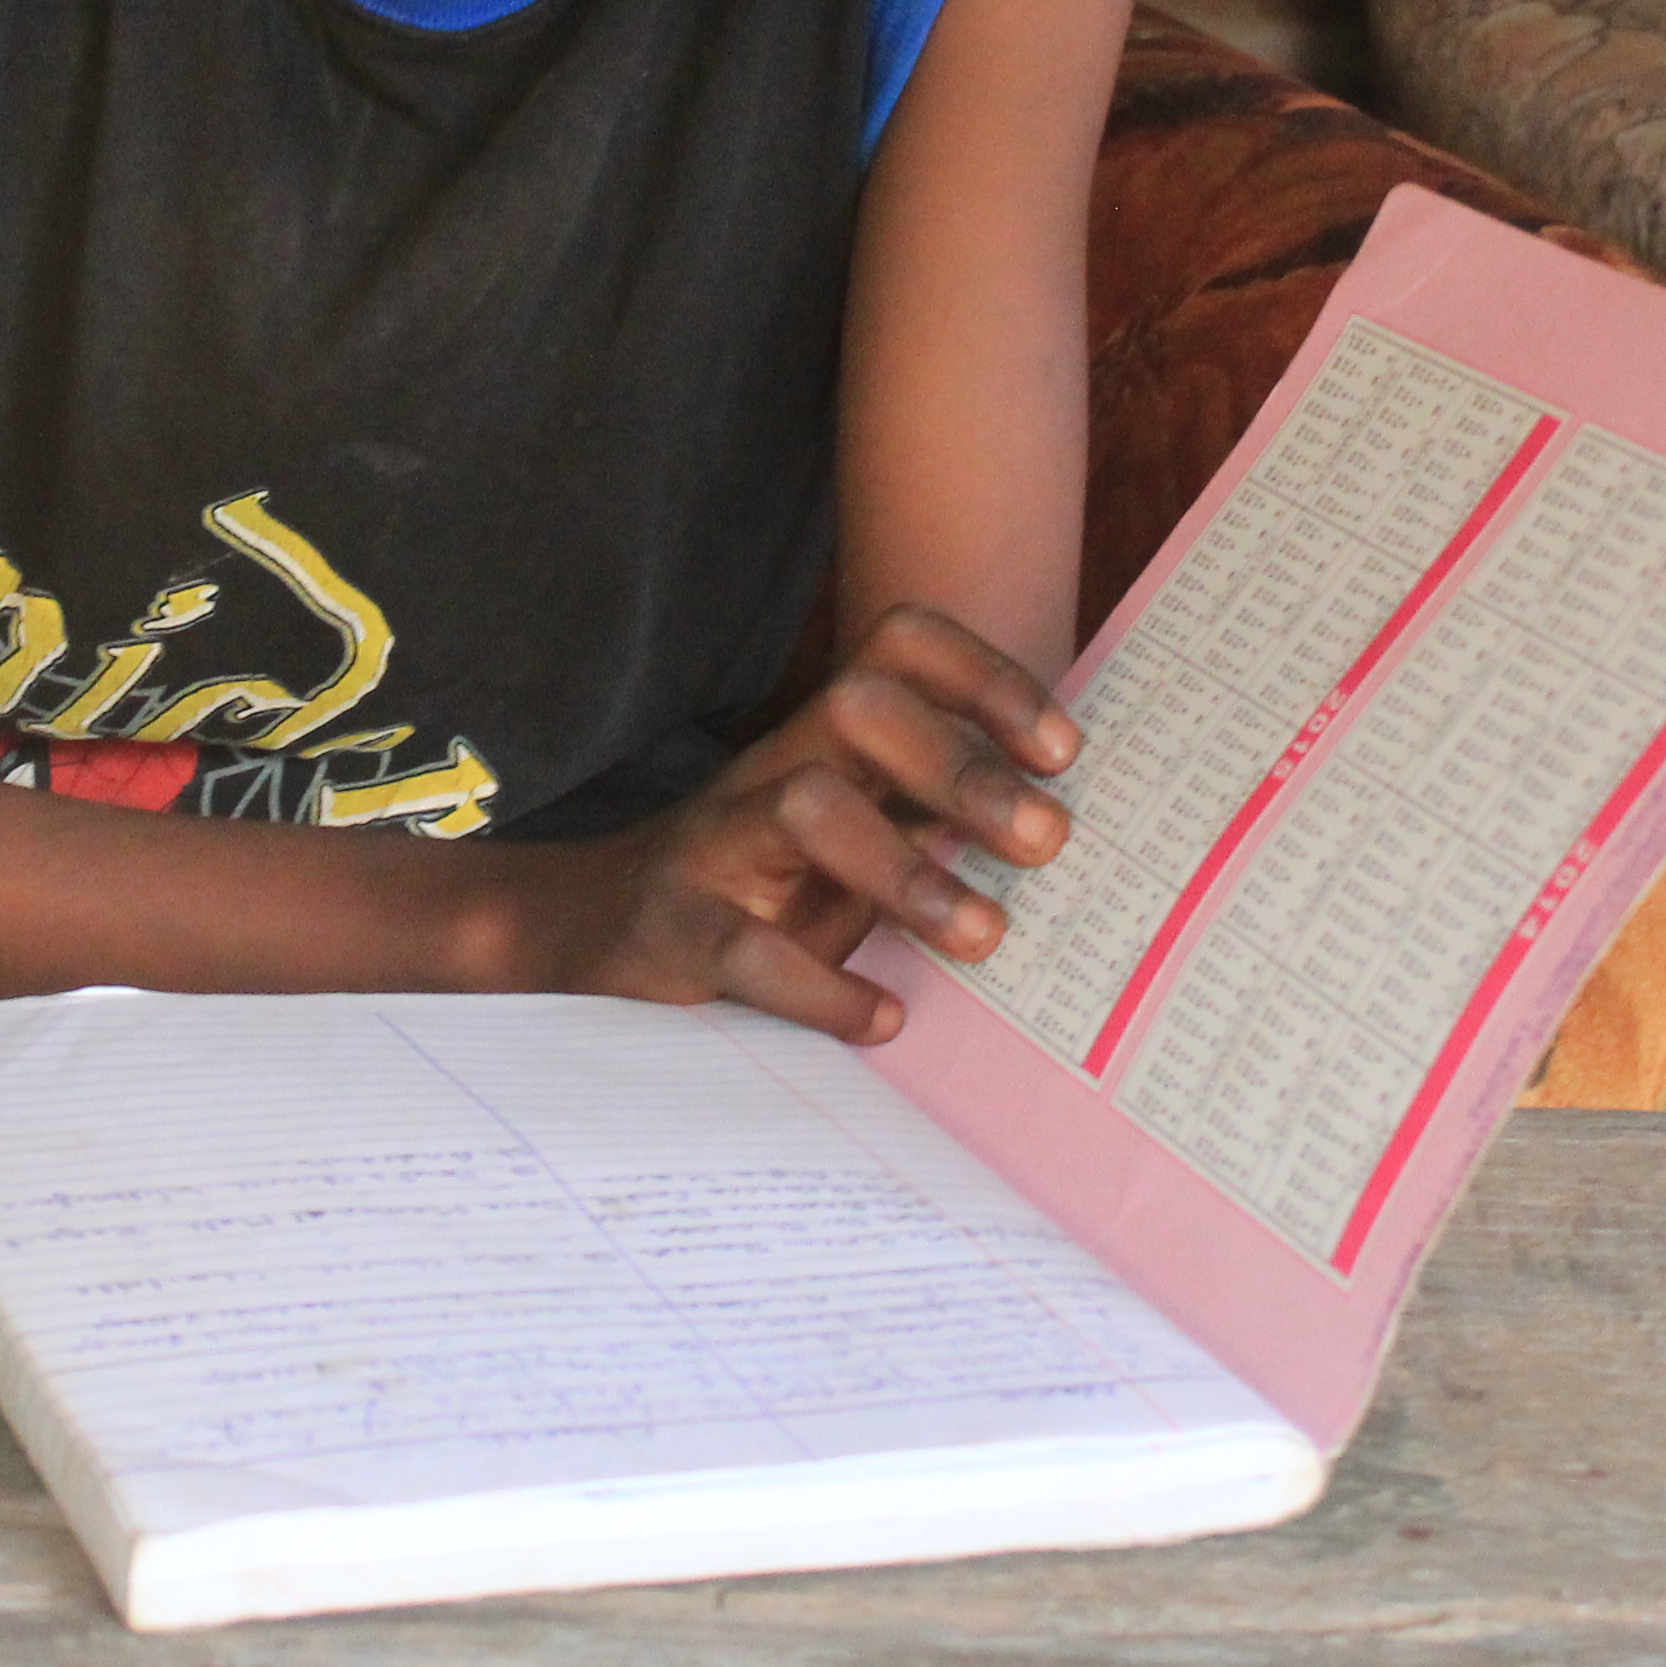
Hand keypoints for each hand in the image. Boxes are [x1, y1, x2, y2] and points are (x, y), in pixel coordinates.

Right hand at [505, 604, 1077, 1042]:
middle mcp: (771, 770)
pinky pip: (747, 947)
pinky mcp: (678, 928)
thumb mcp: (851, 835)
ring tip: (982, 936)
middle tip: (1047, 842)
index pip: (897, 648)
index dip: (983, 677)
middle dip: (961, 766)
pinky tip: (884, 1018)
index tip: (1062, 751)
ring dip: (908, 871)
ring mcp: (717, 845)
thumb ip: (932, 816)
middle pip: (857, 705)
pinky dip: (823, 988)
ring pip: (807, 807)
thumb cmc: (762, 887)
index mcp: (822, 741)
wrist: (597, 932)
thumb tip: (1067, 825)